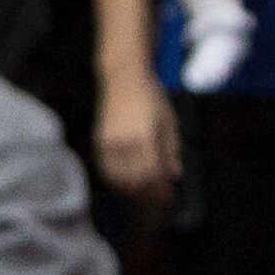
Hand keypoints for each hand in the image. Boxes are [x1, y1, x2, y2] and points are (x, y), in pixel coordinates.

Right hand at [96, 73, 178, 203]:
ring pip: (119, 178)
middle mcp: (124, 142)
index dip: (161, 188)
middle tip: (160, 197)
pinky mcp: (100, 140)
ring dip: (133, 189)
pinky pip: (106, 169)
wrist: (123, 76)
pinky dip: (117, 180)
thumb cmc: (151, 96)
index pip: (153, 174)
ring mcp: (109, 142)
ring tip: (145, 192)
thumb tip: (175, 174)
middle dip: (149, 193)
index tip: (170, 194)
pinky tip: (127, 181)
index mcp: (145, 137)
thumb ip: (171, 150)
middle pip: (136, 180)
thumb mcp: (169, 122)